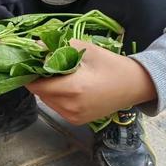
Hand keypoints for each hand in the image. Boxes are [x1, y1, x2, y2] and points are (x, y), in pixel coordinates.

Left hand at [26, 39, 156, 124]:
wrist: (136, 86)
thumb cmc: (112, 65)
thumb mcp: (87, 50)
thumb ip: (59, 48)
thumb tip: (35, 45)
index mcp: (72, 88)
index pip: (37, 85)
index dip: (30, 74)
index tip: (30, 63)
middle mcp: (70, 107)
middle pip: (40, 93)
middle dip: (39, 80)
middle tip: (44, 66)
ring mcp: (73, 117)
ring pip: (47, 101)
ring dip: (47, 89)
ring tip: (56, 76)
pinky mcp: (77, 121)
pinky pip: (57, 108)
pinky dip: (56, 97)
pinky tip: (66, 87)